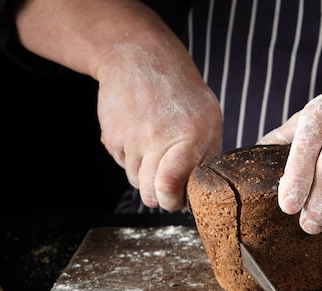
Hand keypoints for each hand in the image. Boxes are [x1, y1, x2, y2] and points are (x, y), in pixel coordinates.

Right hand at [97, 43, 222, 211]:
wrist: (139, 58)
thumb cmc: (182, 91)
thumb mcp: (210, 119)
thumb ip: (209, 155)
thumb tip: (204, 190)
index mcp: (189, 136)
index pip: (170, 184)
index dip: (172, 200)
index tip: (177, 200)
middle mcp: (157, 139)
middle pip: (150, 193)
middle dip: (159, 196)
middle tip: (167, 186)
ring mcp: (131, 139)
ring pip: (136, 181)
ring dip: (146, 175)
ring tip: (156, 150)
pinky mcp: (111, 138)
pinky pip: (122, 164)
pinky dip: (131, 159)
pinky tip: (141, 137)